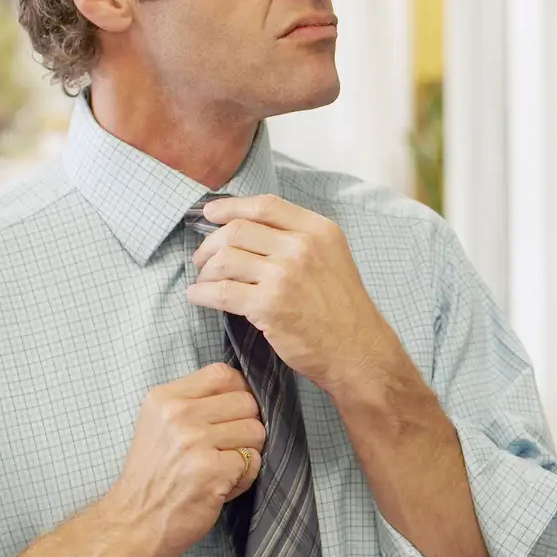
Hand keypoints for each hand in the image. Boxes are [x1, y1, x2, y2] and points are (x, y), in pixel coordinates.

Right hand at [98, 364, 263, 556]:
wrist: (131, 524)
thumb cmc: (151, 478)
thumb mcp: (159, 426)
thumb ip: (193, 404)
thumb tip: (243, 391)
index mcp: (164, 398)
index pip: (222, 373)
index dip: (238, 393)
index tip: (231, 415)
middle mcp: (178, 415)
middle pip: (246, 401)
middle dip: (245, 427)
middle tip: (222, 451)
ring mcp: (195, 442)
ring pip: (255, 431)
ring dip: (246, 454)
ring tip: (220, 470)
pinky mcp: (212, 470)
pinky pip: (253, 461)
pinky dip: (244, 478)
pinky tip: (220, 487)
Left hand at [187, 195, 402, 399]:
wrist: (357, 351)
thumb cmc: (342, 310)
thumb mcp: (332, 259)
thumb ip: (299, 240)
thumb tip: (249, 230)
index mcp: (319, 231)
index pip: (265, 206)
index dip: (230, 207)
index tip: (210, 214)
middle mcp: (302, 247)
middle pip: (238, 230)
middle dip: (211, 243)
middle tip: (202, 259)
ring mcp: (285, 276)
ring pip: (225, 258)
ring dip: (206, 271)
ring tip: (205, 281)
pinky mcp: (269, 306)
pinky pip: (221, 292)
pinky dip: (202, 293)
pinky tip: (198, 297)